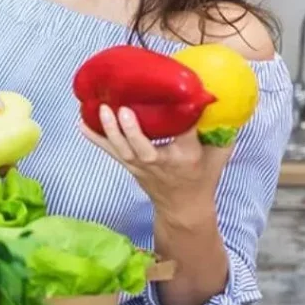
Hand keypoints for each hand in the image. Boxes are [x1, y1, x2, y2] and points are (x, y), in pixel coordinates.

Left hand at [80, 105, 233, 222]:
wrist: (183, 209)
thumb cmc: (201, 177)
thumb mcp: (218, 156)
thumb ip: (223, 133)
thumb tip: (220, 100)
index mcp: (186, 157)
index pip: (184, 134)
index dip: (182, 116)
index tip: (182, 95)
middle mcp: (160, 162)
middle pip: (143, 147)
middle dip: (132, 131)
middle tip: (123, 110)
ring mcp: (141, 165)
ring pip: (123, 150)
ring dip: (110, 130)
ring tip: (101, 109)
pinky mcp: (128, 166)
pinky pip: (109, 151)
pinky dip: (94, 138)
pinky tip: (80, 123)